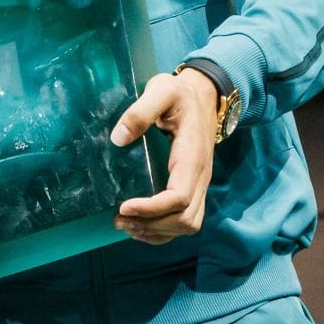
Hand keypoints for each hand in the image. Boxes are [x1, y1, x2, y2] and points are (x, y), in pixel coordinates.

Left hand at [109, 70, 218, 244]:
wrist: (204, 95)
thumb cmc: (180, 94)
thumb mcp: (161, 91)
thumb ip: (140, 110)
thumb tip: (118, 138)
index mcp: (192, 157)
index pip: (179, 197)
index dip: (152, 209)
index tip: (124, 206)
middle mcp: (200, 176)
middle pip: (184, 219)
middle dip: (151, 225)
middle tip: (118, 218)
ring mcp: (199, 184)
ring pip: (187, 225)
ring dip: (157, 232)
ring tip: (125, 225)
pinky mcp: (193, 187)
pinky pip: (185, 219)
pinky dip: (163, 230)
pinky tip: (140, 226)